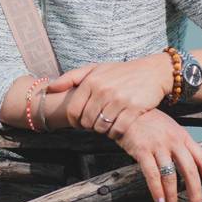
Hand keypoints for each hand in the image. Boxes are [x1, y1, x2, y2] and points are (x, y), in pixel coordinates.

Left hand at [45, 53, 171, 136]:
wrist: (152, 72)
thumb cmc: (120, 72)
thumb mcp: (95, 69)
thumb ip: (71, 77)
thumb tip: (49, 88)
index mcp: (91, 80)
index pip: (74, 110)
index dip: (75, 121)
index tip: (81, 122)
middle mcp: (103, 90)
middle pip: (87, 121)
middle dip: (90, 126)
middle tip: (96, 123)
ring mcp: (119, 99)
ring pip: (101, 127)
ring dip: (103, 130)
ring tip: (107, 124)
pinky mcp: (134, 109)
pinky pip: (118, 130)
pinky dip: (116, 133)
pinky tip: (118, 127)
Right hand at [114, 108, 201, 201]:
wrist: (126, 110)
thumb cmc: (149, 121)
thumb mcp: (170, 129)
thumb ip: (181, 145)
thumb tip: (192, 168)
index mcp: (183, 136)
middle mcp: (173, 141)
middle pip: (190, 171)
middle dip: (195, 194)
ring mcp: (158, 145)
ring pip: (170, 176)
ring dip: (173, 197)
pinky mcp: (142, 150)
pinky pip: (152, 174)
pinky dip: (156, 191)